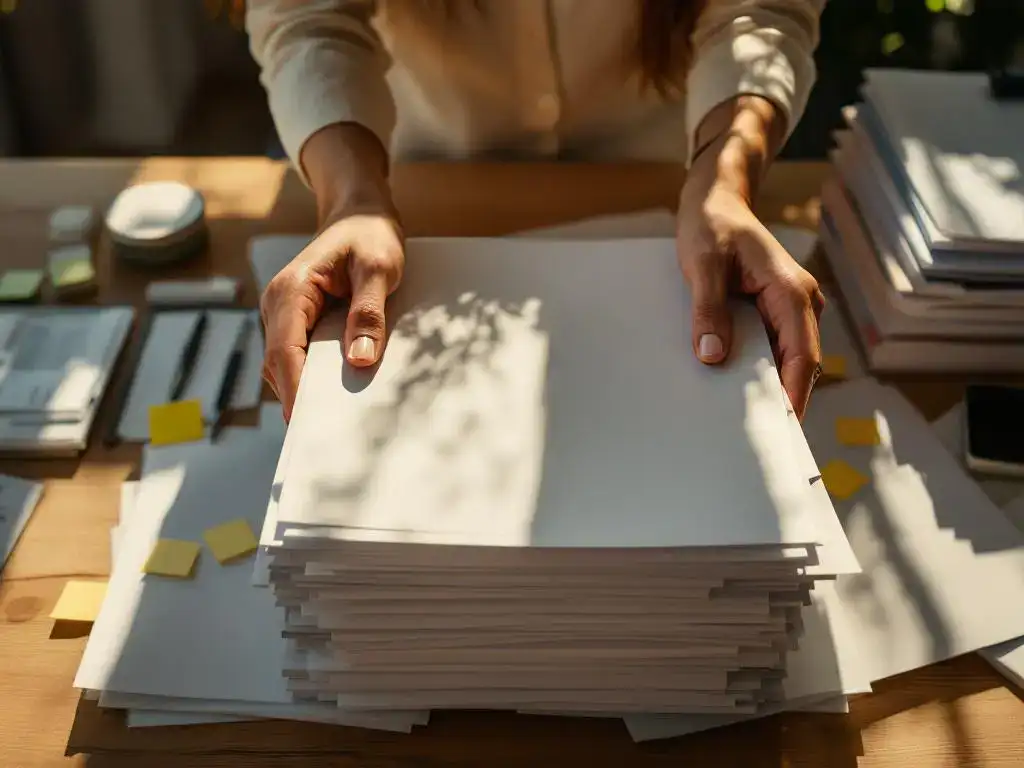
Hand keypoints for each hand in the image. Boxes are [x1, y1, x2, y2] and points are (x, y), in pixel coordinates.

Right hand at [261, 207, 403, 420]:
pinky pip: (301, 358)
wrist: (360, 214)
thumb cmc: (370, 235)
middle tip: (329, 438)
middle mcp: (278, 305)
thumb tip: (361, 358)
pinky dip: (317, 379)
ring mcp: (285, 316)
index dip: (295, 390)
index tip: (308, 423)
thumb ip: (370, 310)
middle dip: (301, 399)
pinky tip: (343, 396)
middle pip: (281, 365)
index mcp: (291, 290)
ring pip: (288, 366)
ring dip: (309, 391)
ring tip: (339, 426)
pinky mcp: (299, 324)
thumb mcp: (379, 268)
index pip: (285, 350)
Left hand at [676, 185, 823, 417]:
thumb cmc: (711, 226)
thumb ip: (708, 309)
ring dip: (775, 388)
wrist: (717, 199)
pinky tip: (743, 393)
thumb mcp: (702, 265)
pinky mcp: (776, 311)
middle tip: (766, 440)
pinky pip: (776, 348)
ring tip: (754, 425)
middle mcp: (801, 301)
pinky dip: (764, 371)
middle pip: (802, 363)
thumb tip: (711, 355)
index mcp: (790, 291)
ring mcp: (791, 307)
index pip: (801, 354)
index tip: (783, 427)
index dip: (795, 393)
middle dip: (787, 400)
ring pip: (791, 358)